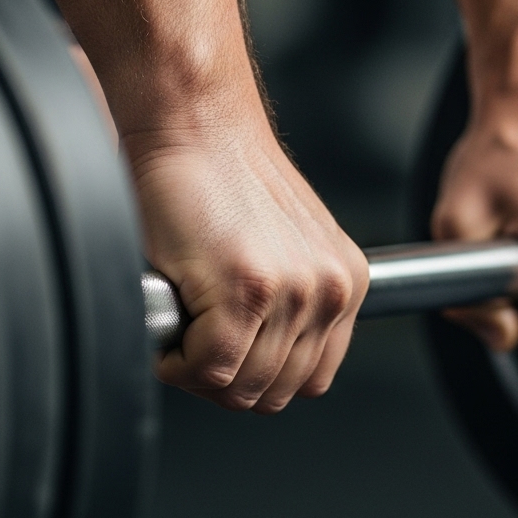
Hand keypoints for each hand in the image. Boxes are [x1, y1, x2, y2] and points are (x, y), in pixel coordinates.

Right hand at [126, 113, 368, 412]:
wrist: (197, 126)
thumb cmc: (222, 182)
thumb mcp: (286, 249)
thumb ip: (292, 306)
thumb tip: (263, 365)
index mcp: (348, 283)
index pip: (312, 377)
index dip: (260, 377)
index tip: (225, 355)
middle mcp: (333, 290)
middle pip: (277, 392)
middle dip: (226, 380)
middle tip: (192, 343)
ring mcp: (297, 292)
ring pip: (243, 388)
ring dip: (199, 370)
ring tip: (183, 327)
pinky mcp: (250, 289)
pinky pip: (210, 369)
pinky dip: (178, 361)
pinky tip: (170, 323)